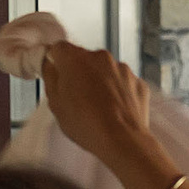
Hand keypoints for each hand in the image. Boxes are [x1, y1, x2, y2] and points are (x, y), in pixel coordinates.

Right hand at [42, 41, 151, 164]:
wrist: (122, 140)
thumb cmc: (86, 123)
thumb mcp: (55, 102)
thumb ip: (50, 77)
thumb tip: (50, 66)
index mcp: (75, 58)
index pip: (59, 49)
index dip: (55, 61)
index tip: (55, 73)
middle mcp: (101, 57)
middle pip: (84, 59)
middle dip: (78, 73)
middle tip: (74, 96)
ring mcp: (122, 69)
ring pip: (105, 70)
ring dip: (99, 81)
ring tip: (95, 106)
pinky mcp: (138, 82)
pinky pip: (122, 82)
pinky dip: (117, 91)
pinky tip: (112, 109)